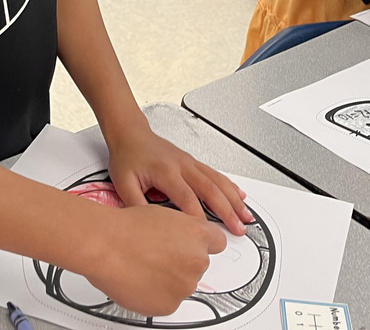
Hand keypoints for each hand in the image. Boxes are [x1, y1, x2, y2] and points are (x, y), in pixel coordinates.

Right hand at [82, 201, 227, 315]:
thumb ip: (184, 229)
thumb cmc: (128, 228)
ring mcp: (185, 285)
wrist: (107, 246)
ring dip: (170, 279)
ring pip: (183, 283)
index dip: (203, 245)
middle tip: (159, 255)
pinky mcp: (170, 305)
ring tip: (146, 266)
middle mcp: (197, 260)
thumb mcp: (165, 214)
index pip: (218, 242)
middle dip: (183, 262)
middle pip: (198, 264)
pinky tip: (142, 280)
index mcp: (198, 234)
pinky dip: (158, 294)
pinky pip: (169, 300)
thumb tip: (186, 237)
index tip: (197, 247)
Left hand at [106, 123, 253, 235]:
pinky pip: (215, 174)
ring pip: (217, 181)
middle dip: (227, 211)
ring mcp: (190, 162)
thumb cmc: (127, 157)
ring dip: (234, 199)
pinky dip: (230, 186)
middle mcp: (182, 165)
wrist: (131, 135)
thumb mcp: (123, 184)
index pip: (187, 198)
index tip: (207, 235)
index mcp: (166, 171)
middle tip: (238, 229)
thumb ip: (136, 206)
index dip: (198, 218)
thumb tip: (147, 228)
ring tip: (246, 215)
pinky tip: (239, 195)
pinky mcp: (193, 162)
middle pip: (210, 189)